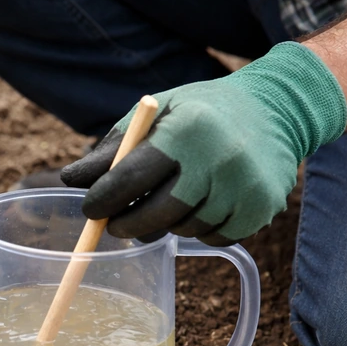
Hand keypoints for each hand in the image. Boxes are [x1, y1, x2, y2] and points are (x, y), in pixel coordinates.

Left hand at [61, 42, 346, 244]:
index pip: (131, 177)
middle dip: (127, 224)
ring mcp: (246, 187)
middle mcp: (220, 159)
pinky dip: (198, 229)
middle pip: (157, 214)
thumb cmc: (201, 112)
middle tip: (114, 225)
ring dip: (166, 224)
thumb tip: (70, 180)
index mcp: (188, 130)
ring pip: (184, 229)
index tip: (90, 210)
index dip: (104, 200)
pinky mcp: (263, 209)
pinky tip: (200, 205)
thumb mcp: (157, 114)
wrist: (277, 108)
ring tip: (168, 202)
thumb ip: (114, 148)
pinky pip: (214, 237)